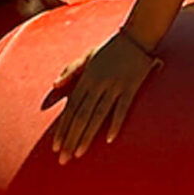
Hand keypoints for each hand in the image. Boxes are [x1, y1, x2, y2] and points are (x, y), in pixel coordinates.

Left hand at [49, 28, 160, 160]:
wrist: (137, 35)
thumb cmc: (111, 47)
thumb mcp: (88, 55)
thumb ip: (71, 70)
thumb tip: (55, 84)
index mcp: (87, 77)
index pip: (70, 108)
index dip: (62, 128)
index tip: (56, 146)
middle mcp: (98, 83)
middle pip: (81, 115)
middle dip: (71, 138)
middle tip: (63, 159)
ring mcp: (115, 85)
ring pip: (98, 115)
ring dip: (87, 136)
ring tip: (79, 153)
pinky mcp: (131, 86)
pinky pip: (122, 108)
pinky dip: (116, 123)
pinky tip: (109, 139)